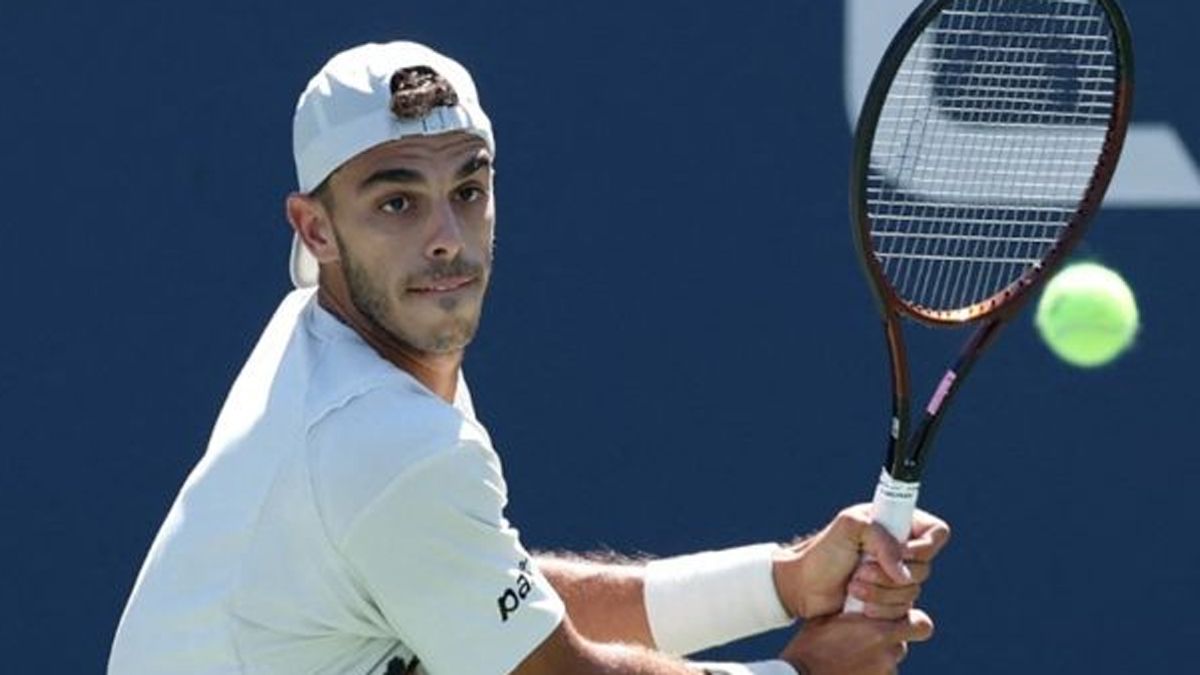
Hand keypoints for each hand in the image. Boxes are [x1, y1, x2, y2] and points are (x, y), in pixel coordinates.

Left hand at [772, 505, 949, 618]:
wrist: (803, 586)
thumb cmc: (821, 552)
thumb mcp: (849, 528)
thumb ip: (881, 539)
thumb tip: (902, 573)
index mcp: (895, 524)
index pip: (936, 532)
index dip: (924, 546)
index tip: (901, 553)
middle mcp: (900, 549)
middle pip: (925, 567)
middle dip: (889, 574)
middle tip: (860, 570)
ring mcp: (895, 576)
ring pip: (913, 592)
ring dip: (882, 592)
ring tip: (854, 586)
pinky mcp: (889, 601)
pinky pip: (903, 611)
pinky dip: (882, 609)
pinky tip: (859, 604)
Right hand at [778, 608, 933, 674]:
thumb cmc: (810, 644)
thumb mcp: (829, 617)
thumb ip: (852, 609)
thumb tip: (860, 598)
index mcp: (880, 630)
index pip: (920, 625)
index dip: (911, 621)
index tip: (894, 618)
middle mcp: (888, 654)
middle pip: (903, 645)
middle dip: (891, 641)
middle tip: (868, 639)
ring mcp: (883, 673)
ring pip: (890, 662)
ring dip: (877, 658)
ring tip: (850, 657)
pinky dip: (867, 672)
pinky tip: (848, 668)